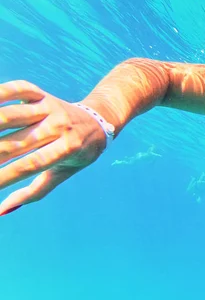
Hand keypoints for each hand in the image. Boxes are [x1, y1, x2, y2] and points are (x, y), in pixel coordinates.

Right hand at [0, 80, 108, 214]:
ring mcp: (50, 107)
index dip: (3, 177)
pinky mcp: (42, 94)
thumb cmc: (78, 153)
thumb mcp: (63, 173)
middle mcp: (58, 126)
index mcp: (67, 148)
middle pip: (15, 143)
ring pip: (11, 115)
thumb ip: (35, 192)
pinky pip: (18, 89)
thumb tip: (2, 211)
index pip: (28, 165)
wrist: (100, 120)